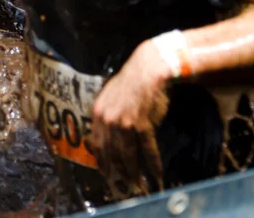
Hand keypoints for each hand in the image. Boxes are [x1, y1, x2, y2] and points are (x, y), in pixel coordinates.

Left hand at [85, 41, 170, 195]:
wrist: (150, 69)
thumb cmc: (133, 82)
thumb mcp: (111, 96)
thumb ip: (107, 114)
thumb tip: (105, 133)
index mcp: (97, 112)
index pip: (96, 144)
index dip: (102, 161)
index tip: (106, 172)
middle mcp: (107, 119)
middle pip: (111, 153)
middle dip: (118, 171)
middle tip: (125, 184)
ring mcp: (123, 123)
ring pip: (128, 156)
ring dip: (134, 172)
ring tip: (139, 184)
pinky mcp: (141, 125)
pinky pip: (147, 151)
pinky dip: (153, 165)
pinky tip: (157, 174)